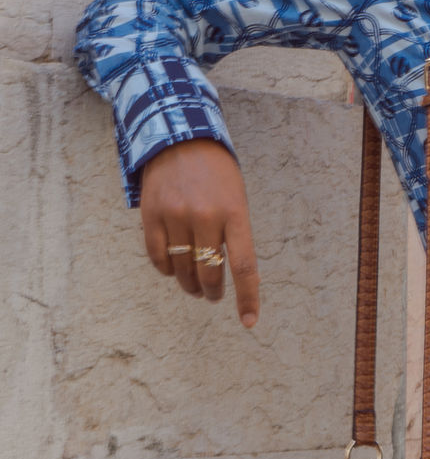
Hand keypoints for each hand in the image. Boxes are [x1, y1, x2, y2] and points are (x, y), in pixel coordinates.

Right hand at [140, 139, 259, 327]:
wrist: (179, 137)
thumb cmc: (217, 173)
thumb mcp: (237, 198)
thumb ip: (237, 234)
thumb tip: (242, 278)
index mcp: (235, 212)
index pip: (244, 266)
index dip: (248, 298)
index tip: (249, 321)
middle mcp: (205, 216)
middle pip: (209, 273)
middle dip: (212, 292)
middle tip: (213, 295)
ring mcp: (176, 215)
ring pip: (181, 270)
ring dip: (189, 284)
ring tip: (194, 285)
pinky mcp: (151, 215)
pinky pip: (158, 258)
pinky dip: (167, 270)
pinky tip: (173, 269)